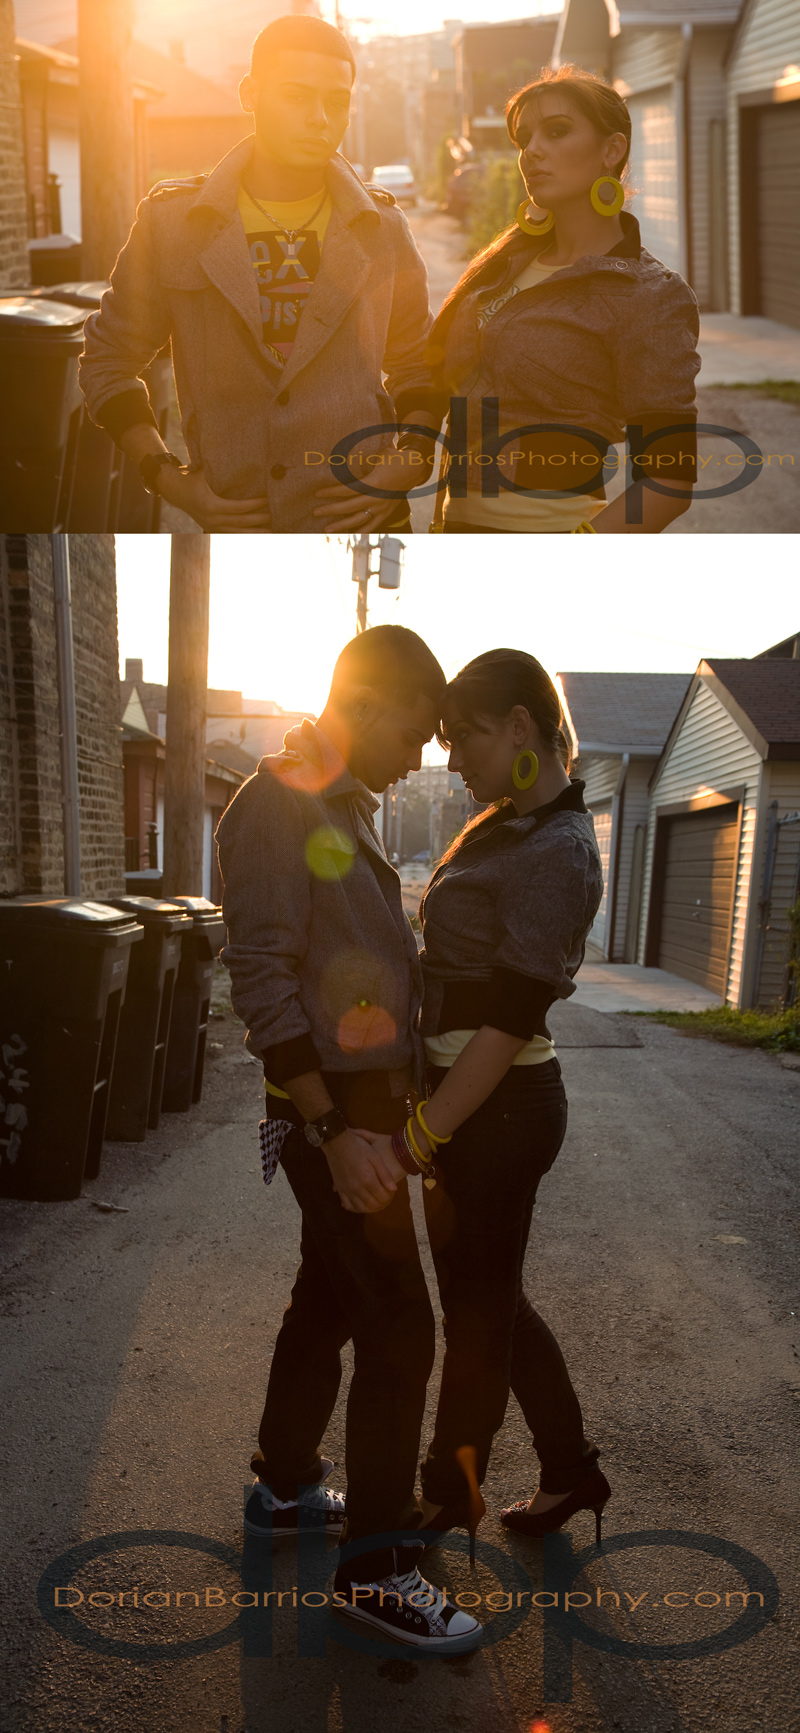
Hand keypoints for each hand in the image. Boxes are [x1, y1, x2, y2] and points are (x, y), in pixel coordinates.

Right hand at [158, 464, 271, 530]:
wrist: (175, 490)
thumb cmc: (193, 477)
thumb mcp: (206, 472)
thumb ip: (222, 470)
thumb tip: (244, 461)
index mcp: (212, 506)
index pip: (239, 508)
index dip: (255, 505)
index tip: (268, 500)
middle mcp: (212, 519)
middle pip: (241, 522)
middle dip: (259, 519)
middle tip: (276, 515)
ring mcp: (211, 526)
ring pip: (237, 533)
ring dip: (255, 532)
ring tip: (272, 531)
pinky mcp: (211, 529)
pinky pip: (231, 535)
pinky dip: (245, 535)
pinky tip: (257, 535)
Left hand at [313, 445, 432, 531]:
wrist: (413, 468)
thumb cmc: (392, 457)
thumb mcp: (377, 452)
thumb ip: (360, 455)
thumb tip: (340, 452)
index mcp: (374, 482)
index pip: (348, 489)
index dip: (332, 492)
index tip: (317, 494)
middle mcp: (378, 498)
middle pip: (350, 507)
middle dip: (331, 510)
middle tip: (315, 512)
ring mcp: (382, 508)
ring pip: (359, 520)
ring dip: (341, 525)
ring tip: (326, 529)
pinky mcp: (386, 513)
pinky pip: (371, 526)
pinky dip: (359, 531)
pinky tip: (346, 534)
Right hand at [324, 1127, 401, 1213]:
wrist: (337, 1142)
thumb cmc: (358, 1147)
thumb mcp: (375, 1156)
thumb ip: (384, 1174)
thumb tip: (394, 1189)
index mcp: (367, 1178)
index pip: (382, 1197)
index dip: (390, 1197)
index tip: (392, 1193)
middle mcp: (356, 1187)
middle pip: (372, 1205)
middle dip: (382, 1204)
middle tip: (386, 1199)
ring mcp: (346, 1189)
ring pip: (361, 1208)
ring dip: (371, 1209)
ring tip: (377, 1202)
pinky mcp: (340, 1189)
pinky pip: (348, 1205)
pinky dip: (356, 1208)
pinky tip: (361, 1204)